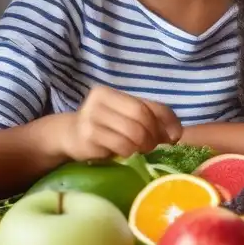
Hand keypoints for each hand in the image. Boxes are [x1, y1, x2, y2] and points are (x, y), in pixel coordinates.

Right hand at [57, 85, 182, 161]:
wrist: (68, 137)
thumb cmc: (102, 128)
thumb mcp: (124, 118)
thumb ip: (148, 119)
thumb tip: (175, 134)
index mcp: (111, 92)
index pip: (149, 104)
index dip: (167, 120)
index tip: (174, 137)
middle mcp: (99, 100)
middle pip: (141, 116)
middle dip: (153, 134)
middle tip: (152, 146)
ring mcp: (91, 116)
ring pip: (133, 131)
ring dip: (142, 145)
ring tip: (139, 149)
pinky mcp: (88, 136)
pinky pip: (121, 144)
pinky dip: (129, 151)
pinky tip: (125, 153)